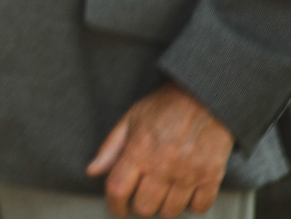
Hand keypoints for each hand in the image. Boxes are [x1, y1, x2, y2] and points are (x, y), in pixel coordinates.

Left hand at [87, 82, 233, 216]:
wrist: (204, 97)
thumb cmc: (164, 107)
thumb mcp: (129, 120)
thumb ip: (110, 148)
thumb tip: (92, 171)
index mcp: (138, 150)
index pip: (118, 189)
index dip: (114, 205)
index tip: (117, 208)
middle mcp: (162, 165)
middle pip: (144, 207)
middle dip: (139, 206)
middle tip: (141, 197)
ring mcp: (188, 173)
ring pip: (170, 211)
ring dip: (163, 208)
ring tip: (162, 194)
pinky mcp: (211, 176)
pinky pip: (199, 207)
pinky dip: (190, 205)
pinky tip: (184, 193)